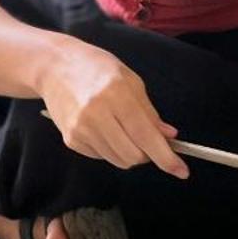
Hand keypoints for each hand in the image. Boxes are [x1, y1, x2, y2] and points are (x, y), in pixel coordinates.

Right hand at [39, 39, 186, 176]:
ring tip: (122, 129)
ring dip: (129, 153)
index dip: (166, 157)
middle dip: (147, 154)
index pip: (145, 135)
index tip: (182, 171)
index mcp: (116, 95)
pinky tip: (104, 129)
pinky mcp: (71, 140)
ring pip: (118, 160)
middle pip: (133, 155)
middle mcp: (96, 114)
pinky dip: (111, 149)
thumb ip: (149, 112)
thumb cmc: (97, 68)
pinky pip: (102, 157)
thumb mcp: (130, 81)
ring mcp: (81, 129)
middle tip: (147, 139)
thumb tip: (168, 137)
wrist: (55, 67)